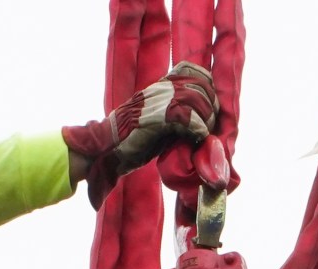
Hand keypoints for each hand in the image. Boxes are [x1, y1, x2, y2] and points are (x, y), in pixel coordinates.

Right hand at [64, 63, 218, 205]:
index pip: (193, 70)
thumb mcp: (157, 119)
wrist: (105, 149)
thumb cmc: (132, 140)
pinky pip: (188, 118)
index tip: (208, 109)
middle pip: (202, 86)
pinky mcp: (156, 117)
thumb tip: (204, 123)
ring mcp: (157, 101)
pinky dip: (197, 131)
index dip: (207, 87)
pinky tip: (193, 140)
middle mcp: (160, 88)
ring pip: (198, 100)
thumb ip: (177, 114)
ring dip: (206, 121)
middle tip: (207, 129)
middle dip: (212, 109)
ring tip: (200, 136)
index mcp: (161, 86)